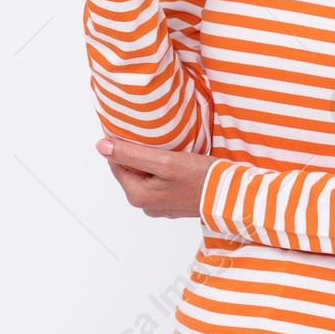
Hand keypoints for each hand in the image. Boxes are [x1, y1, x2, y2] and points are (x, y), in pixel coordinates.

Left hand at [96, 136, 216, 218]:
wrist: (233, 196)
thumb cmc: (202, 178)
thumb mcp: (164, 161)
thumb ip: (132, 154)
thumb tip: (102, 146)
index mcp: (138, 196)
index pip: (116, 163)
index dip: (120, 143)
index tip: (130, 127)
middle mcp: (146, 205)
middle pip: (130, 170)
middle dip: (137, 153)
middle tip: (152, 135)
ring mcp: (160, 206)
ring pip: (146, 175)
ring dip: (151, 160)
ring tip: (166, 146)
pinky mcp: (174, 203)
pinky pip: (160, 182)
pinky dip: (163, 170)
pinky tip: (176, 160)